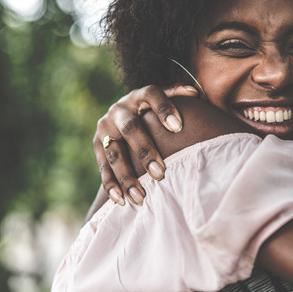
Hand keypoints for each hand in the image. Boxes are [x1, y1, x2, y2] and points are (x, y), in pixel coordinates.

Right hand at [93, 84, 198, 205]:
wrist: (121, 116)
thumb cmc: (154, 112)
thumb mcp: (164, 99)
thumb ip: (178, 96)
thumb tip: (196, 92)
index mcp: (139, 95)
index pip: (151, 94)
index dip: (164, 108)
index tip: (178, 127)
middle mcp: (119, 109)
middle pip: (131, 128)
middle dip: (145, 151)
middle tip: (160, 173)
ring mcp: (105, 128)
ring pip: (114, 152)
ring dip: (126, 176)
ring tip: (140, 197)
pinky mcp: (96, 145)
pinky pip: (103, 167)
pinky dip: (110, 184)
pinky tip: (121, 200)